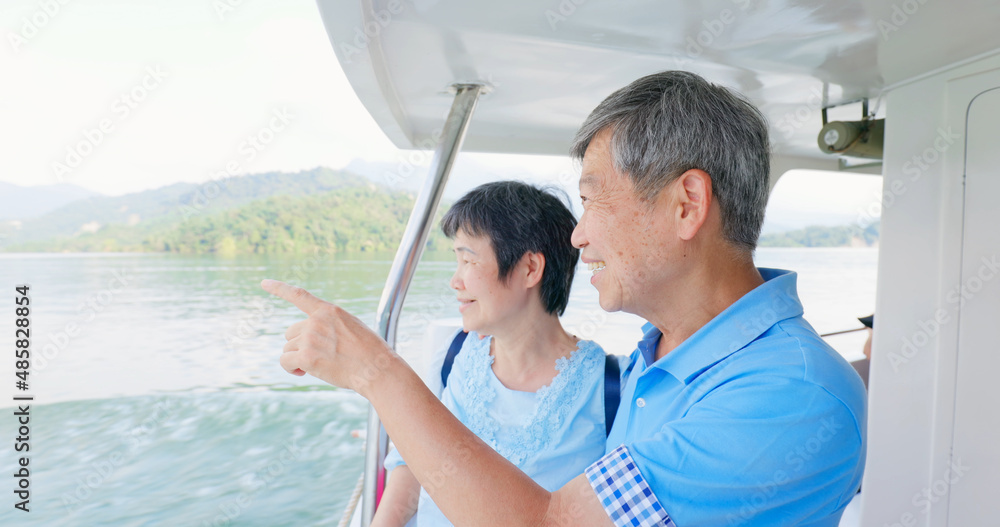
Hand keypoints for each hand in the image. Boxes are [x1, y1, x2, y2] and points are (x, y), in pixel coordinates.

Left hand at [261, 279, 395, 394]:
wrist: (376, 369)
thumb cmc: (369, 353)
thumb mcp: (352, 328)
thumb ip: (329, 327)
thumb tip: (309, 340)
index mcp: (329, 311)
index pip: (299, 295)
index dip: (279, 288)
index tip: (264, 283)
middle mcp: (317, 321)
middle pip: (291, 333)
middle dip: (299, 346)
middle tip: (317, 357)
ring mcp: (310, 338)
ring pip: (288, 348)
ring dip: (297, 358)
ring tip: (318, 366)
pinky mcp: (306, 356)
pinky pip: (285, 361)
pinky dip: (291, 368)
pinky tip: (304, 373)